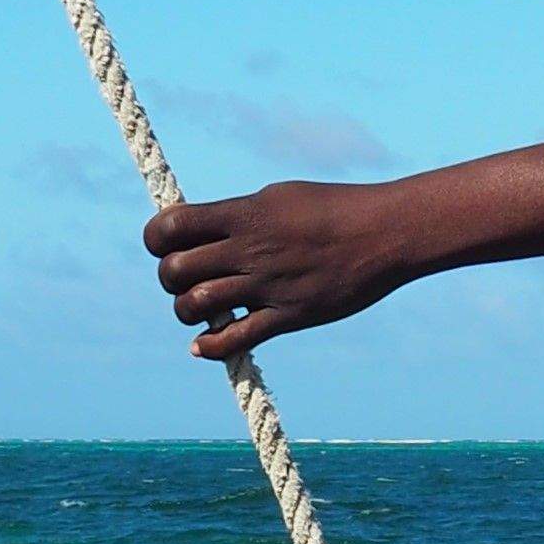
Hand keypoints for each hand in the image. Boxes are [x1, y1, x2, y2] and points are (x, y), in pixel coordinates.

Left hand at [144, 180, 413, 359]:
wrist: (386, 233)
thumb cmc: (336, 208)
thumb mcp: (281, 197)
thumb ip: (240, 214)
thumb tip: (207, 226)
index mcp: (244, 214)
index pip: (171, 226)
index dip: (156, 238)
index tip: (166, 244)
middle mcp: (249, 249)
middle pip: (174, 270)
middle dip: (168, 278)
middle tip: (186, 279)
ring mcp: (267, 285)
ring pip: (195, 305)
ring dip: (186, 310)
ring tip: (200, 308)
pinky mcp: (288, 316)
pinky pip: (233, 340)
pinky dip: (209, 347)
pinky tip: (204, 343)